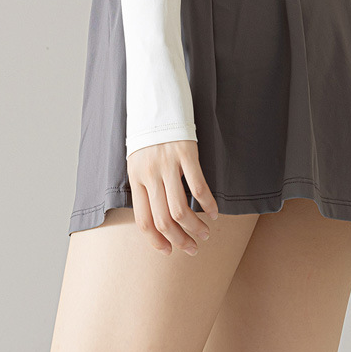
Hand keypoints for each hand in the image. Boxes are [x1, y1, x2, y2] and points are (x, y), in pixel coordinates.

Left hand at [126, 140, 219, 255]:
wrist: (155, 100)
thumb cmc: (149, 136)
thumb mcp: (138, 163)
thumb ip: (146, 188)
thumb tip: (160, 219)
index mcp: (136, 179)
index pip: (144, 221)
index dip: (157, 241)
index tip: (169, 251)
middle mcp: (150, 174)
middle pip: (164, 220)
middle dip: (180, 241)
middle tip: (193, 248)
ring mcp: (167, 164)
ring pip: (181, 210)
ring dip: (195, 228)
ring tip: (205, 234)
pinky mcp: (185, 154)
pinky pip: (198, 188)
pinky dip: (208, 205)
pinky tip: (214, 213)